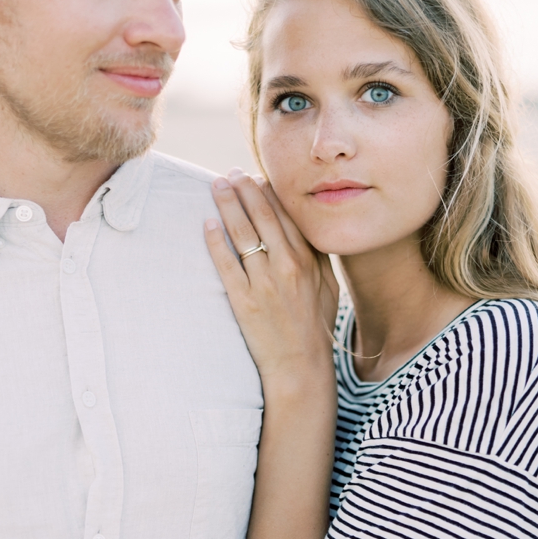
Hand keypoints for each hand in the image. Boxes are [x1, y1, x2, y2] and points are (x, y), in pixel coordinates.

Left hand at [204, 170, 338, 388]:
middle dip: (245, 189)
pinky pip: (226, 263)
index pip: (287, 215)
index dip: (270, 193)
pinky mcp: (244, 300)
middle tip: (231, 172)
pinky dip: (216, 241)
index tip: (257, 177)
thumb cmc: (315, 327)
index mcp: (308, 260)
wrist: (301, 365)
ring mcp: (265, 282)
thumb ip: (319, 257)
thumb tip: (309, 228)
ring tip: (216, 186)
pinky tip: (208, 223)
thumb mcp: (329, 288)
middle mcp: (287, 266)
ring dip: (228, 205)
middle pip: (263, 216)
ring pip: (243, 233)